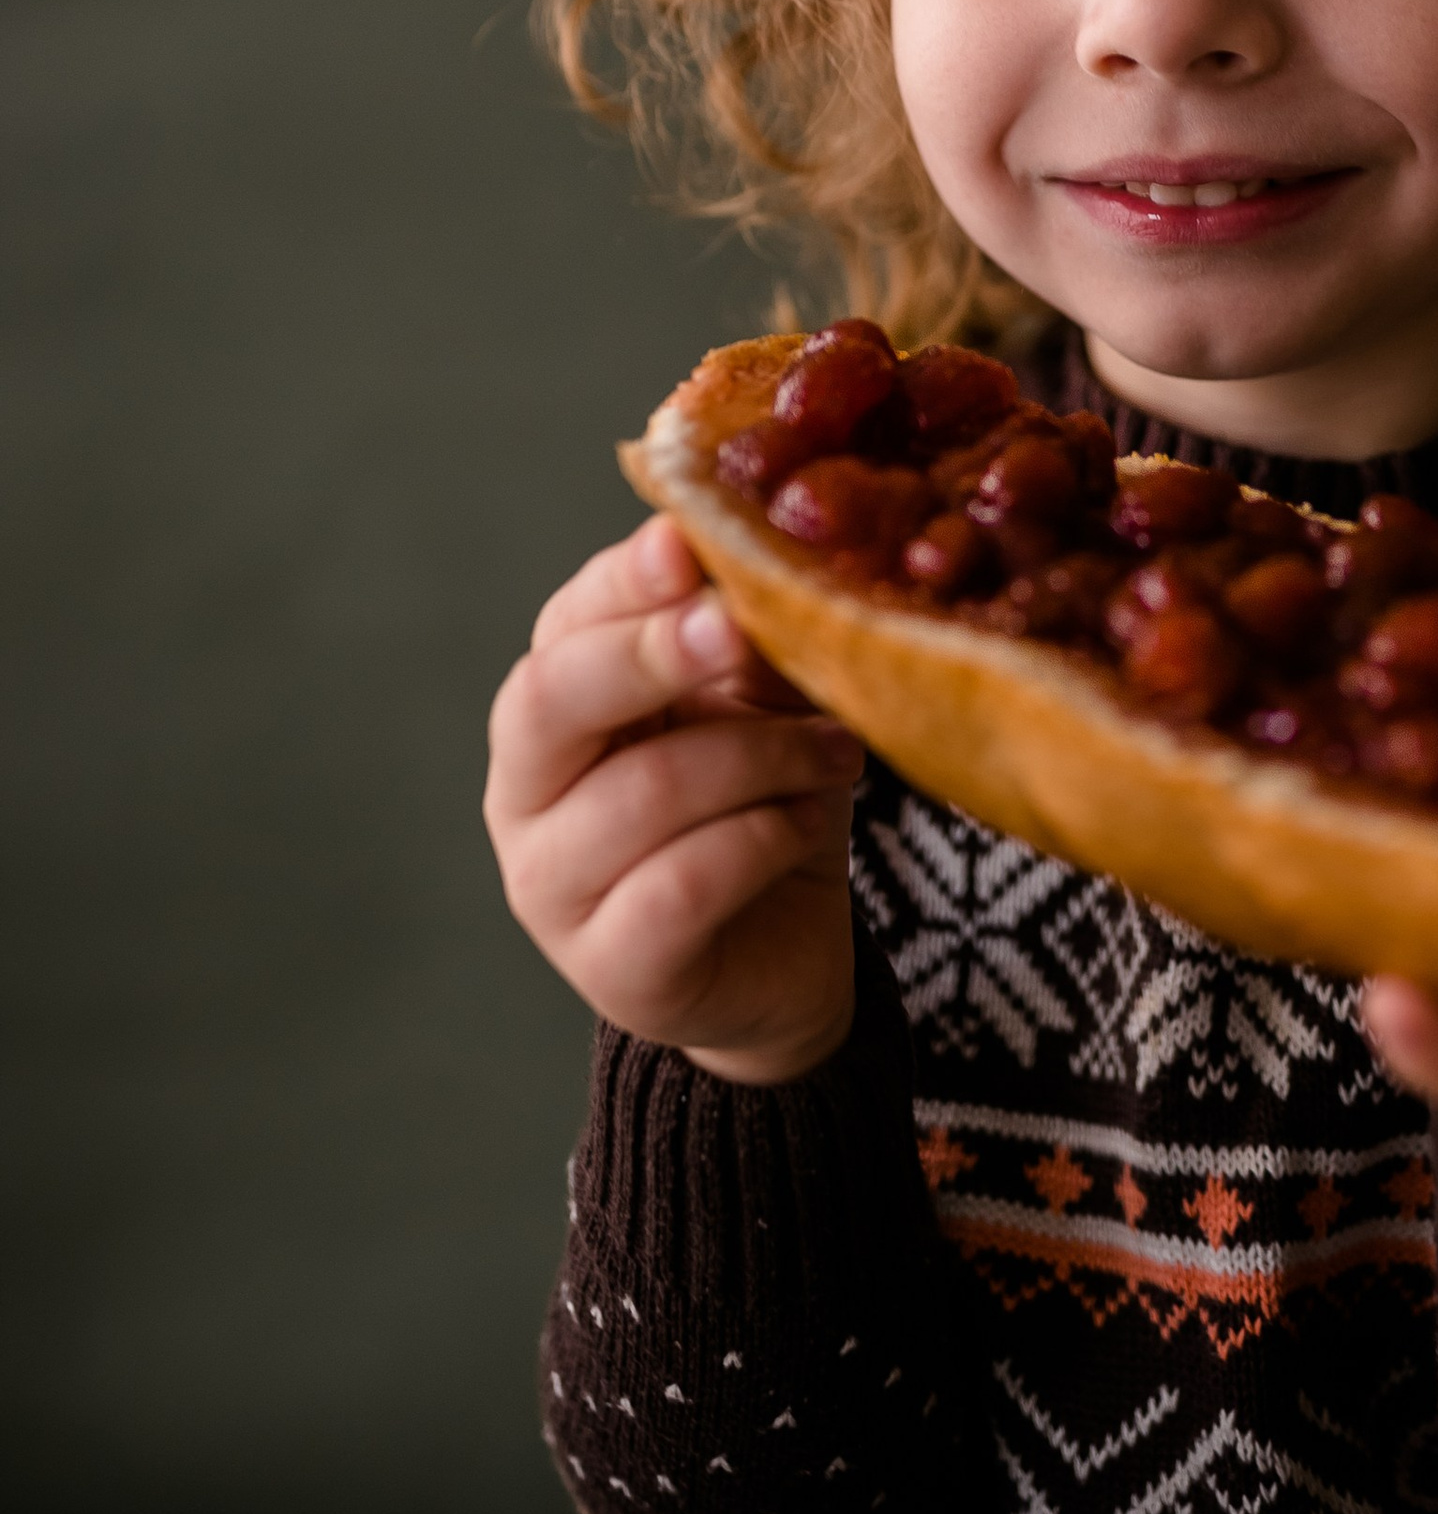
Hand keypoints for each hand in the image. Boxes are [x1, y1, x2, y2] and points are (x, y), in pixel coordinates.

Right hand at [485, 512, 862, 1085]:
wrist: (782, 954)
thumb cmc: (757, 805)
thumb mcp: (760, 705)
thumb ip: (747, 636)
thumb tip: (758, 549)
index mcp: (552, 710)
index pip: (563, 625)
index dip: (624, 583)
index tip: (687, 545)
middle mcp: (524, 795)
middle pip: (552, 700)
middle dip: (653, 653)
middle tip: (741, 629)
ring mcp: (552, 888)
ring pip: (643, 791)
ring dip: (763, 758)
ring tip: (836, 751)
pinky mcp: (611, 968)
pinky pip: (683, 885)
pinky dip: (764, 838)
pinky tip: (810, 820)